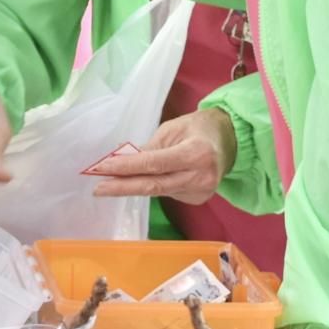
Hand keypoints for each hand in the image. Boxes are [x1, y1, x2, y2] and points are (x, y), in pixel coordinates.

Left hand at [91, 109, 236, 203]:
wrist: (230, 141)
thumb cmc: (199, 128)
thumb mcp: (173, 128)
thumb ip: (150, 147)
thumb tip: (122, 161)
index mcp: (196, 153)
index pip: (154, 164)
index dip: (127, 168)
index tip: (102, 168)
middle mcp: (200, 176)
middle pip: (154, 186)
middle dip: (123, 187)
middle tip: (98, 189)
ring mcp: (201, 192)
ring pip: (159, 190)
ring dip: (133, 186)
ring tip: (111, 181)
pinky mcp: (198, 199)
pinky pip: (168, 193)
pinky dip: (152, 186)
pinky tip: (144, 179)